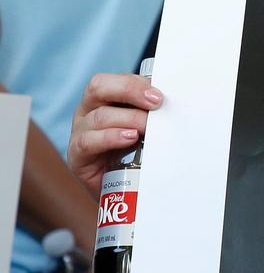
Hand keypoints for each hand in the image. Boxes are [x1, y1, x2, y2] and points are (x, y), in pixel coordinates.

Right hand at [68, 73, 162, 197]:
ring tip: (146, 128)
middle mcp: (88, 112)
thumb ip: (154, 116)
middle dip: (129, 90)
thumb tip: (178, 105)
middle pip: (98, 87)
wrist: (123, 193)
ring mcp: (80, 133)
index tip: (159, 95)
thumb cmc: (136, 156)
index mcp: (104, 100)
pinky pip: (88, 141)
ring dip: (128, 119)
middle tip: (155, 103)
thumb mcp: (146, 131)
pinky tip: (129, 138)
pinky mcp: (77, 157)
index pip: (114, 80)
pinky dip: (110, 138)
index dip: (135, 83)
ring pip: (99, 116)